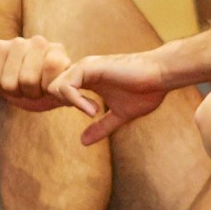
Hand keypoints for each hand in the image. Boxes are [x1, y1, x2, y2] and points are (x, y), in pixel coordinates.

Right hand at [0, 35, 77, 113]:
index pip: (53, 68)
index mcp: (57, 52)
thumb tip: (94, 110)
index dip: (44, 89)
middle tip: (28, 89)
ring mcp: (17, 42)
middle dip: (27, 92)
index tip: (44, 90)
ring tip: (16, 84)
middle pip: (29, 79)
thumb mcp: (56, 95)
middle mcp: (39, 42)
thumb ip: (74, 99)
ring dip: (12, 89)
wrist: (5, 78)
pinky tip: (1, 78)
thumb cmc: (34, 88)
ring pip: (11, 81)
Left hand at [57, 49, 174, 146]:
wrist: (161, 75)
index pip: (59, 92)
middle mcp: (82, 71)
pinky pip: (67, 86)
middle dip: (56, 105)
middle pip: (49, 88)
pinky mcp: (90, 67)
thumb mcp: (119, 115)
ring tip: (93, 113)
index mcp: (87, 80)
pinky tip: (94, 110)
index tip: (79, 120)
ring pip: (53, 86)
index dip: (58, 107)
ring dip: (68, 104)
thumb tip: (82, 142)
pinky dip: (75, 101)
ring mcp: (84, 68)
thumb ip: (101, 126)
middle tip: (85, 116)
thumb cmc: (146, 91)